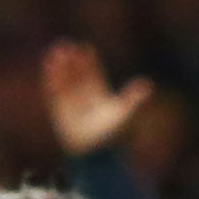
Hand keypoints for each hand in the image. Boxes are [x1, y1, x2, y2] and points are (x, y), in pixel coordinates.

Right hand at [42, 40, 154, 156]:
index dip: (89, 61)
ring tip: (57, 51)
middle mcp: (85, 97)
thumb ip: (133, 98)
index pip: (94, 73)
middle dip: (73, 60)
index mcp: (101, 95)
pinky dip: (51, 79)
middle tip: (68, 45)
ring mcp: (71, 103)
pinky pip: (54, 92)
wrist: (95, 153)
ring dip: (60, 66)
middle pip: (78, 73)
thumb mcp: (125, 114)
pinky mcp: (59, 110)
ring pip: (65, 80)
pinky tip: (49, 66)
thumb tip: (149, 85)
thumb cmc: (112, 135)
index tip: (86, 48)